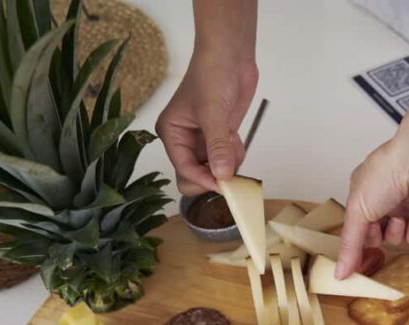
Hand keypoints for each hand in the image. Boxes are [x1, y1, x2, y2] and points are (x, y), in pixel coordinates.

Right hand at [156, 50, 257, 194]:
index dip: (204, 180)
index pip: (184, 169)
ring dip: (228, 164)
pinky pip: (227, 160)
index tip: (224, 185)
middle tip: (232, 171)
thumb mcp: (213, 113)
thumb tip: (222, 175)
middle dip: (214, 176)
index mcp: (171, 133)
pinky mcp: (220, 137)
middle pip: (194, 176)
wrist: (231, 55)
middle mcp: (184, 140)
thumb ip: (218, 147)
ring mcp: (203, 140)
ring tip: (232, 140)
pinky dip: (235, 156)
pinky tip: (236, 137)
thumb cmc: (212, 74)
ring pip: (214, 170)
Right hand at [336, 139, 408, 277]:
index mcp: (364, 196)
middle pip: (376, 238)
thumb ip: (349, 245)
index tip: (353, 263)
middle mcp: (385, 203)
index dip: (356, 245)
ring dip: (396, 233)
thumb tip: (339, 273)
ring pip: (397, 240)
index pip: (356, 229)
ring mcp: (406, 210)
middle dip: (376, 237)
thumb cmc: (386, 173)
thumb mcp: (358, 210)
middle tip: (376, 229)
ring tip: (399, 217)